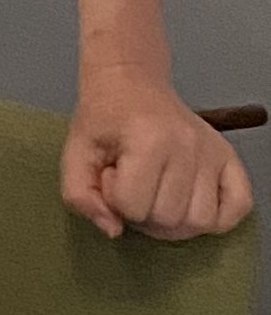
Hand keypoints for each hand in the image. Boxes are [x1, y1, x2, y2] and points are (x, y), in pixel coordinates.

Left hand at [62, 60, 257, 239]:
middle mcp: (188, 146)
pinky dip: (216, 218)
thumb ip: (80, 195)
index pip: (132, 206)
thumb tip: (114, 231)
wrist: (130, 83)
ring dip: (174, 220)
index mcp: (147, 140)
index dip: (113, 199)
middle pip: (168, 218)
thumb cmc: (102, 119)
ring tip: (157, 194)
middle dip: (142, 213)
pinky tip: (190, 204)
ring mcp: (213, 153)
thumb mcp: (76, 153)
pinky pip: (239, 207)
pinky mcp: (231, 158)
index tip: (111, 175)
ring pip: (200, 221)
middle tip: (132, 186)